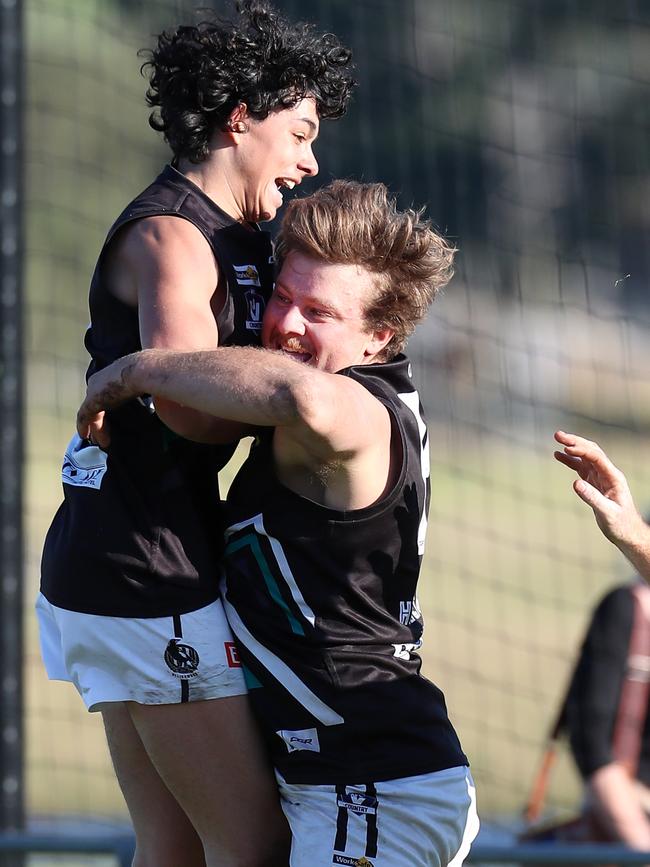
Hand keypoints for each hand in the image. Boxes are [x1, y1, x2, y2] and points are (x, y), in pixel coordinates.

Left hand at [76, 354, 140, 447]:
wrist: (140, 371)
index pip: (104, 395)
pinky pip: (84, 417)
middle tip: (104, 435)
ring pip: (91, 413)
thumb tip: (155, 400)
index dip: (106, 409)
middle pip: (96, 405)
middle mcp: (98, 382)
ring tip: (101, 442)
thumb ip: (140, 390)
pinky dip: (83, 426)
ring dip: (96, 428)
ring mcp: (93, 391)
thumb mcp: (142, 382)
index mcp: (110, 375)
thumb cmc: (146, 373)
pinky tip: (84, 435)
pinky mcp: (92, 401)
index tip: (111, 421)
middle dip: (99, 421)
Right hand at [553, 430, 645, 547]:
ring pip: (585, 456)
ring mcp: (600, 477)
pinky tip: (558, 455)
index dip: (582, 450)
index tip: (566, 447)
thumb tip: (575, 483)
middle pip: (591, 451)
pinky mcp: (593, 483)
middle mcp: (607, 473)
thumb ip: (592, 498)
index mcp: (614, 477)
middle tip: (557, 434)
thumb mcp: (607, 513)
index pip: (597, 457)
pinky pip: (580, 467)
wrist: (627, 533)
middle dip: (575, 441)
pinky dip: (569, 460)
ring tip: (556, 438)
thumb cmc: (621, 524)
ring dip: (572, 447)